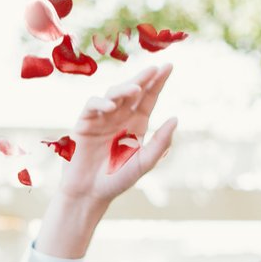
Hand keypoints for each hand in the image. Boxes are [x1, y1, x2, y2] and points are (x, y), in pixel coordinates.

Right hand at [37, 64, 177, 259]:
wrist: (90, 194)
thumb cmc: (117, 180)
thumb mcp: (144, 162)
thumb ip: (160, 142)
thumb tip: (175, 118)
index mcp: (137, 124)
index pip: (149, 98)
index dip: (158, 82)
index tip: (168, 67)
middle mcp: (120, 117)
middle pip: (132, 91)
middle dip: (143, 78)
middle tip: (154, 68)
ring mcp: (102, 118)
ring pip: (113, 93)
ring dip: (124, 89)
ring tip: (135, 90)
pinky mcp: (85, 123)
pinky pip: (93, 105)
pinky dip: (101, 102)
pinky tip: (111, 106)